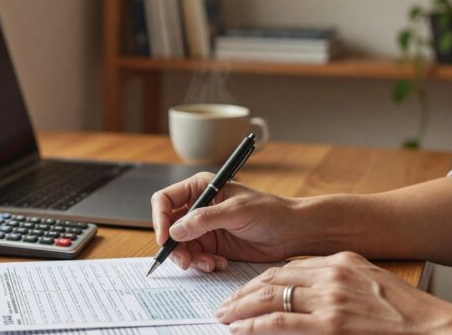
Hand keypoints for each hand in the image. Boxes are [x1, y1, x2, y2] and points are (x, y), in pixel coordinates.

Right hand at [151, 172, 302, 271]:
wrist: (292, 232)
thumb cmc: (269, 211)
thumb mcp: (236, 211)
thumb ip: (204, 219)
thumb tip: (175, 230)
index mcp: (200, 188)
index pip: (165, 200)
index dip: (159, 218)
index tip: (164, 238)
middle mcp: (198, 208)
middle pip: (169, 227)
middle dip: (175, 245)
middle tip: (185, 260)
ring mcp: (204, 228)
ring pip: (181, 246)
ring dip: (190, 258)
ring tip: (209, 263)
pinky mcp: (213, 246)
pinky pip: (196, 257)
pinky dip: (203, 263)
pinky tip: (219, 263)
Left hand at [214, 251, 451, 333]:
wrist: (432, 328)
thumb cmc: (402, 309)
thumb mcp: (367, 279)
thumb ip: (334, 278)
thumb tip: (300, 288)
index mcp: (337, 261)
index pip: (285, 268)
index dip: (258, 281)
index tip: (243, 291)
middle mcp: (329, 275)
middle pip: (272, 280)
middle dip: (243, 293)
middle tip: (224, 304)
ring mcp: (329, 299)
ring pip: (270, 298)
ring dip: (242, 309)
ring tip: (225, 316)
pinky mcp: (330, 324)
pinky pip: (280, 322)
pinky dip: (254, 325)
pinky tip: (239, 329)